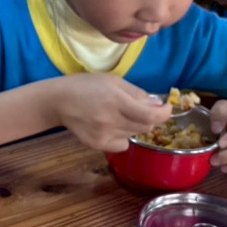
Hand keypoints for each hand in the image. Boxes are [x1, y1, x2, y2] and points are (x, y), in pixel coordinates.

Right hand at [54, 74, 171, 151]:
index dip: (164, 113)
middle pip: (146, 127)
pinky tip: (111, 126)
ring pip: (134, 134)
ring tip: (118, 115)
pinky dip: (123, 137)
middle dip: (148, 117)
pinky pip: (123, 144)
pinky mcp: (98, 145)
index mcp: (116, 100)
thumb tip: (158, 104)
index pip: (151, 115)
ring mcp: (104, 135)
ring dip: (134, 125)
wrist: (59, 101)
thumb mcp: (113, 81)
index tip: (167, 108)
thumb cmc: (87, 86)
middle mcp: (111, 120)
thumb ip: (137, 93)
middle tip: (138, 109)